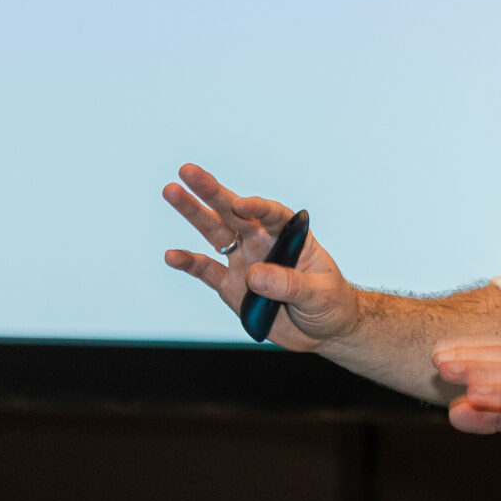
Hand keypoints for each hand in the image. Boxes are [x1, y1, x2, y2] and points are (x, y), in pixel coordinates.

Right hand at [160, 163, 358, 350]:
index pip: (272, 214)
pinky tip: (171, 255)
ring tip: (171, 191)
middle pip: (234, 212)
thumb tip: (253, 274)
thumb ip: (289, 283)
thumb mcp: (319, 292)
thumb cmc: (329, 302)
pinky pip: (205, 271)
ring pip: (214, 232)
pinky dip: (188, 262)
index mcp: (289, 236)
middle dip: (212, 191)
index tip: (240, 205)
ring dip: (193, 212)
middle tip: (188, 170)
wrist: (321, 330)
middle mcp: (262, 242)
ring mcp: (243, 261)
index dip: (256, 208)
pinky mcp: (230, 285)